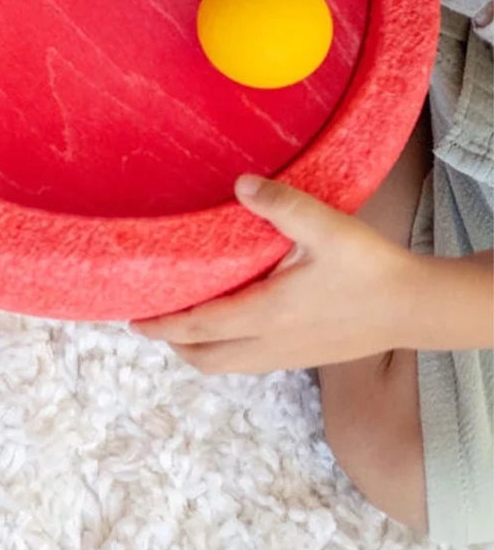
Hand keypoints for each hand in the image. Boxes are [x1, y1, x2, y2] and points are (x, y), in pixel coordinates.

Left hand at [131, 175, 422, 372]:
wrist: (418, 307)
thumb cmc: (371, 267)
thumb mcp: (326, 227)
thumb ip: (282, 205)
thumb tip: (241, 185)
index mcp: (269, 314)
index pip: (201, 327)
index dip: (163, 325)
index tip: (132, 318)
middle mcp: (274, 342)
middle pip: (207, 358)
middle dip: (173, 343)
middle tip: (148, 318)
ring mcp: (291, 354)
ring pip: (230, 364)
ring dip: (200, 349)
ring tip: (179, 322)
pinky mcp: (306, 354)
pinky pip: (252, 360)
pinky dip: (227, 348)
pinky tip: (227, 322)